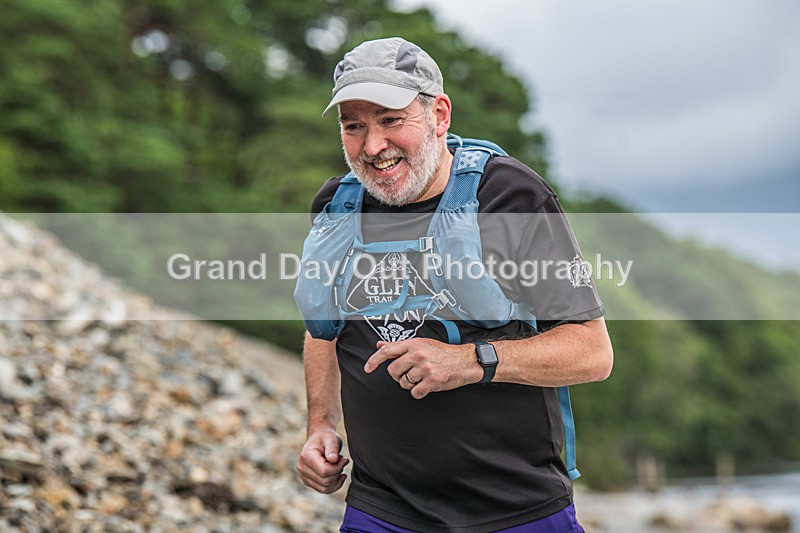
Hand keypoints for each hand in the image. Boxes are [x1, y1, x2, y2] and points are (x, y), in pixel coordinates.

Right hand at [296, 428, 348, 493]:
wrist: (319, 438)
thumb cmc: (326, 437)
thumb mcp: (331, 438)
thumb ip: (333, 448)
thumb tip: (333, 460)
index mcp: (306, 456)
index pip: (324, 471)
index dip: (338, 467)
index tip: (345, 459)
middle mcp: (302, 468)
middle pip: (325, 481)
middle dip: (338, 473)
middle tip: (342, 461)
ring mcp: (304, 476)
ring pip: (325, 488)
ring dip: (336, 480)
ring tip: (339, 467)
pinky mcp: (308, 481)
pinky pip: (323, 490)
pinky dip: (334, 485)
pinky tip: (339, 476)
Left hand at [364, 339, 481, 398]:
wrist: (465, 361)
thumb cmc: (443, 352)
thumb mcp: (421, 343)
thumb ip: (399, 345)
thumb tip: (380, 345)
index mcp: (414, 344)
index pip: (387, 351)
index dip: (374, 360)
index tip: (367, 368)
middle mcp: (418, 355)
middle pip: (393, 370)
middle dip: (397, 375)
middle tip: (408, 374)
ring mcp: (425, 368)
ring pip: (404, 382)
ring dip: (409, 384)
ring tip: (421, 378)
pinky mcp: (432, 381)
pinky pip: (415, 392)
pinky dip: (418, 392)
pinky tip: (426, 386)